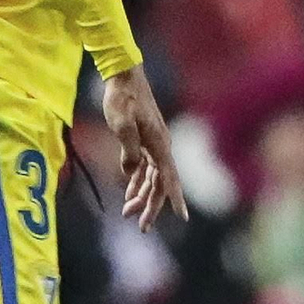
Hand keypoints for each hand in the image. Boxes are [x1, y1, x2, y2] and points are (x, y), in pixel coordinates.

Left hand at [102, 64, 186, 231]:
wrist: (123, 76)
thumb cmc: (122, 98)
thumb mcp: (121, 124)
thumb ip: (128, 150)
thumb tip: (132, 172)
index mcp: (159, 144)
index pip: (169, 178)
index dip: (174, 199)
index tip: (182, 217)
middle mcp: (161, 146)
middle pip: (160, 183)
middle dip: (151, 206)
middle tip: (141, 227)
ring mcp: (153, 143)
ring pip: (152, 178)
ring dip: (141, 196)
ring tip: (127, 213)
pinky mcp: (145, 140)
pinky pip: (144, 167)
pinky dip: (137, 181)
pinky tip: (128, 193)